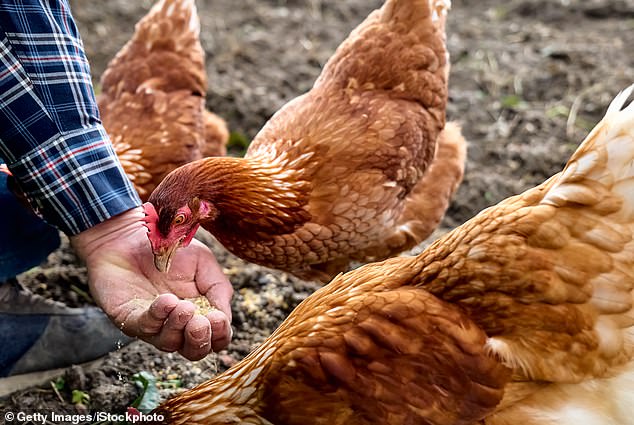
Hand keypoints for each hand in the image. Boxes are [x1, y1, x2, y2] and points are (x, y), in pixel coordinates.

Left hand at [71, 207, 232, 359]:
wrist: (132, 235)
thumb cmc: (171, 248)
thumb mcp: (203, 263)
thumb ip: (218, 287)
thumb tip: (225, 315)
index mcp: (200, 313)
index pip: (215, 338)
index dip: (220, 335)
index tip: (218, 318)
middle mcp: (177, 325)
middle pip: (193, 351)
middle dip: (200, 341)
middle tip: (201, 323)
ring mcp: (152, 325)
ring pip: (168, 343)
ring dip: (178, 328)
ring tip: (183, 307)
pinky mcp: (128, 318)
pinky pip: (144, 326)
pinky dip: (157, 316)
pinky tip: (166, 300)